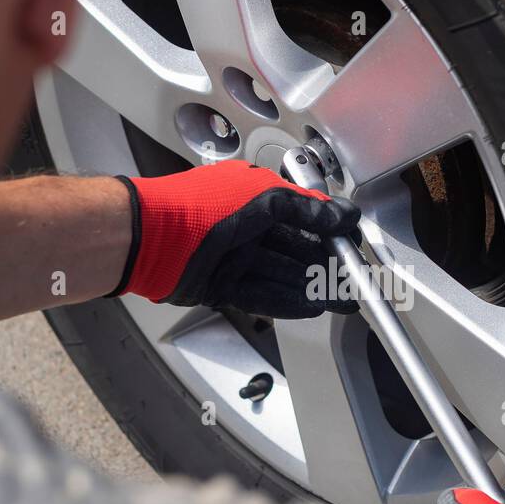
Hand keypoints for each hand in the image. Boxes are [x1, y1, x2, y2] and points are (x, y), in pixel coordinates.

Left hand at [115, 161, 360, 318]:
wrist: (152, 237)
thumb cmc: (199, 206)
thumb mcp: (265, 197)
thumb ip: (307, 210)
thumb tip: (342, 216)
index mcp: (255, 198)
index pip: (304, 216)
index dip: (330, 232)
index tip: (352, 248)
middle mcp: (245, 227)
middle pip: (296, 249)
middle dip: (326, 267)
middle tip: (353, 283)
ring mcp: (234, 258)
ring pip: (282, 274)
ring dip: (312, 288)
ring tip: (339, 300)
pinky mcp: (221, 286)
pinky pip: (262, 295)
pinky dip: (287, 302)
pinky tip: (311, 306)